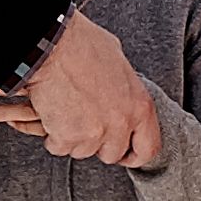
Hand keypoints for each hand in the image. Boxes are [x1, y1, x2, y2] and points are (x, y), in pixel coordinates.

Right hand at [13, 12, 161, 171]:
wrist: (52, 47)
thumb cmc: (82, 45)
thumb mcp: (118, 63)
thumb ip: (125, 88)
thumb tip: (122, 94)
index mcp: (140, 105)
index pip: (148, 148)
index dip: (134, 155)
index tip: (124, 154)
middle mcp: (121, 123)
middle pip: (112, 153)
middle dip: (98, 143)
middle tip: (85, 124)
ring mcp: (95, 133)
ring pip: (83, 151)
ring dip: (73, 138)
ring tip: (66, 110)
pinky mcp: (68, 137)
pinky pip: (59, 147)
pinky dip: (53, 135)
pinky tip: (52, 113)